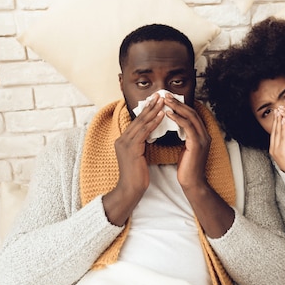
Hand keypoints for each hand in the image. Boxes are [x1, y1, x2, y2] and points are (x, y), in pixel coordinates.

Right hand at [103, 93, 164, 224]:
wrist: (130, 190)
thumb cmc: (137, 176)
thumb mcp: (139, 156)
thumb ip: (141, 144)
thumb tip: (151, 134)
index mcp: (123, 141)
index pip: (136, 122)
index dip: (146, 111)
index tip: (156, 100)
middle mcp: (122, 140)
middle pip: (138, 119)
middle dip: (150, 106)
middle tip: (159, 94)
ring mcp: (125, 144)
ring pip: (141, 123)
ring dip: (153, 110)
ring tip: (162, 100)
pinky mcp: (131, 149)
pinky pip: (144, 132)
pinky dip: (153, 122)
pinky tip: (162, 115)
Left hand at [163, 94, 209, 190]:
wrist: (192, 183)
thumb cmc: (187, 168)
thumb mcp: (185, 148)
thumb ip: (184, 137)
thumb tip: (174, 126)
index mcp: (202, 135)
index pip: (192, 115)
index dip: (181, 106)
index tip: (169, 99)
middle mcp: (205, 135)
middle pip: (192, 112)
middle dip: (179, 103)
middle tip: (166, 95)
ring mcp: (203, 139)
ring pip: (190, 117)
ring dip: (177, 107)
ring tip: (166, 101)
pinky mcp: (197, 144)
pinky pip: (188, 126)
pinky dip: (178, 118)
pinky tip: (169, 114)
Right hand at [270, 110, 284, 171]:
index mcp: (275, 148)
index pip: (275, 132)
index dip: (276, 122)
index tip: (279, 113)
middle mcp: (273, 148)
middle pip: (274, 130)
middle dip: (276, 119)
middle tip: (278, 109)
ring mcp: (276, 150)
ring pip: (277, 132)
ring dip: (278, 121)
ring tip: (280, 112)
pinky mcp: (281, 151)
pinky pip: (282, 137)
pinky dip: (282, 128)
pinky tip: (284, 122)